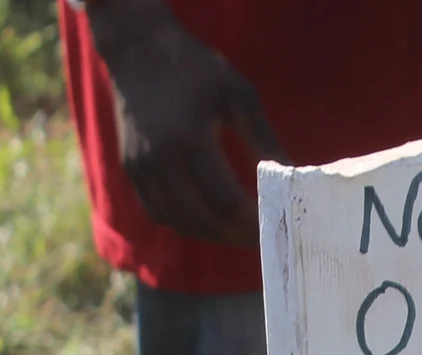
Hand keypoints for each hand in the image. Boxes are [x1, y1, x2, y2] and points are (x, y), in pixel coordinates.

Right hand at [84, 0, 284, 246]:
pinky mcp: (130, 172)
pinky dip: (188, 224)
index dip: (253, 222)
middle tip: (266, 237)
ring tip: (242, 232)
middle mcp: (158, 162)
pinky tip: (212, 220)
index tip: (277, 226)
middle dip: (238, 235)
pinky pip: (161, 214)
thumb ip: (263, 140)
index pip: (226, 202)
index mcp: (188, 142)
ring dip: (214, 235)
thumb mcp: (239, 96)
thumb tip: (291, 180)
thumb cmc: (196, 69)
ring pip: (181, 224)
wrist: (138, 51)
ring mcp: (140, 170)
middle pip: (204, 221)